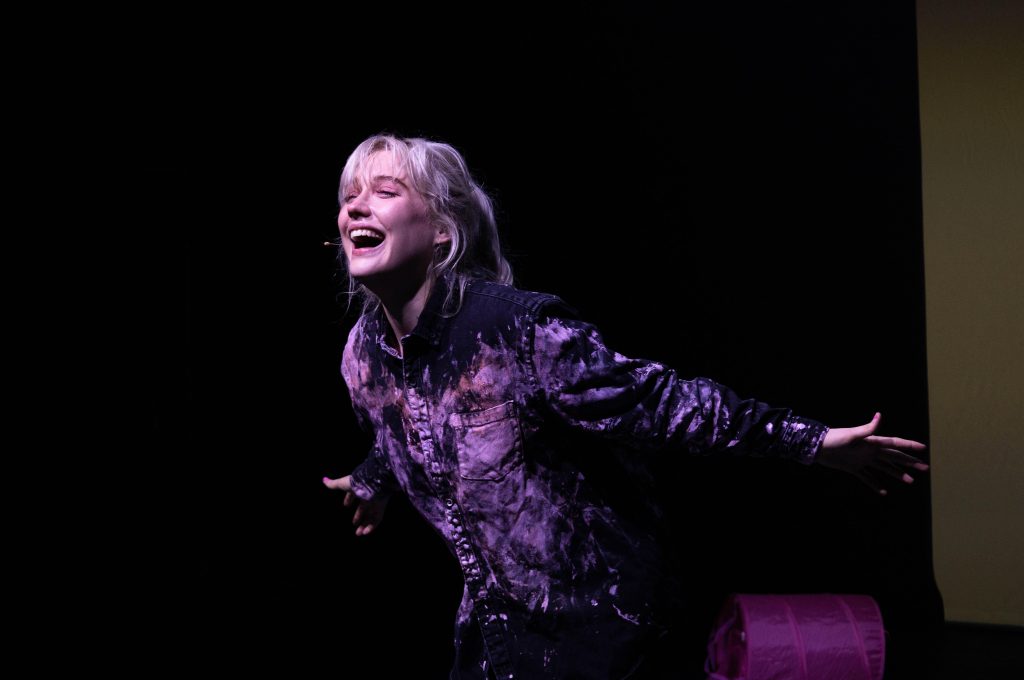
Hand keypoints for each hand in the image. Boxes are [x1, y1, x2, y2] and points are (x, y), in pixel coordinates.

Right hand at [322, 475, 389, 535]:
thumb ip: (333, 484)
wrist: (373, 481)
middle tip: (354, 523)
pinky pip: (377, 518)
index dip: (349, 499)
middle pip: (363, 507)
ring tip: (358, 533)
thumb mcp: (343, 484)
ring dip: (364, 525)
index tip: (346, 505)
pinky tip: (365, 533)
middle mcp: (367, 495)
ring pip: (370, 515)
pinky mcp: (381, 507)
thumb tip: (324, 480)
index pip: (353, 495)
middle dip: (358, 516)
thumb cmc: (357, 482)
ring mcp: (375, 501)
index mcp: (358, 488)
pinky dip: (372, 526)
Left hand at [814, 412, 928, 495]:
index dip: (909, 446)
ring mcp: (862, 460)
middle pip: (894, 457)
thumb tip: (880, 415)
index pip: (894, 444)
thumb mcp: (851, 435)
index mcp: (871, 442)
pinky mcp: (853, 468)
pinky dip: (875, 484)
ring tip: (911, 481)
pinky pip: (867, 478)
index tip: (924, 448)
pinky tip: (884, 492)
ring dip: (897, 474)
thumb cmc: (833, 438)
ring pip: (884, 468)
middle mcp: (870, 451)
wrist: (816, 447)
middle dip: (909, 462)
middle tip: (925, 468)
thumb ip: (867, 429)